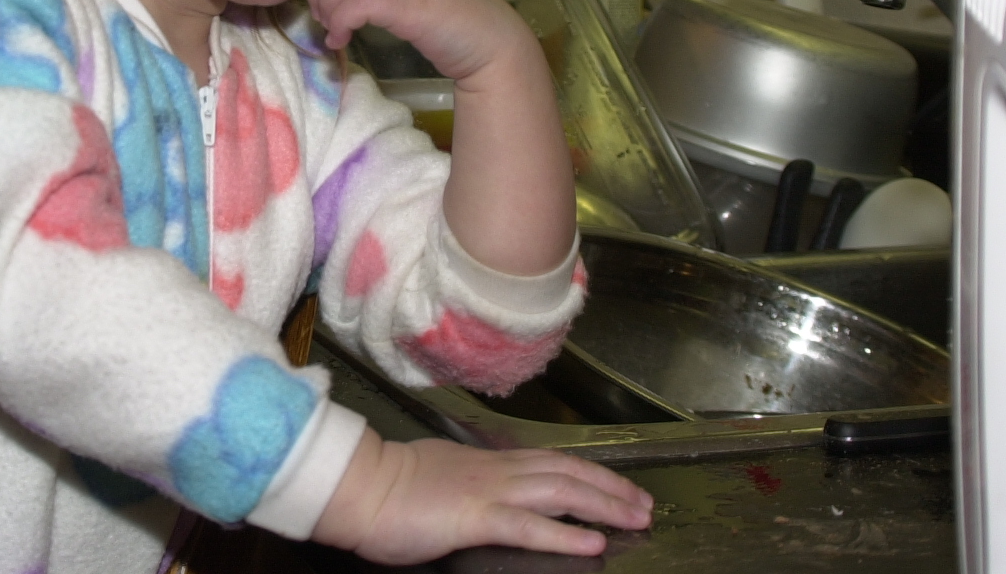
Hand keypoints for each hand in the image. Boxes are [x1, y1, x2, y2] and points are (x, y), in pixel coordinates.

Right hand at [311, 433, 652, 564]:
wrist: (358, 486)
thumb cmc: (390, 490)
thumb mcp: (441, 480)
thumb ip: (470, 487)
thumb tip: (486, 498)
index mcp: (489, 464)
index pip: (552, 462)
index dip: (591, 474)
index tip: (619, 487)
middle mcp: (497, 471)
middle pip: (569, 472)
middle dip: (612, 488)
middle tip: (647, 504)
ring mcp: (490, 491)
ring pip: (561, 491)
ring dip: (604, 504)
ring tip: (637, 518)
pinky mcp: (476, 517)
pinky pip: (530, 526)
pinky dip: (565, 534)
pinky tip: (593, 543)